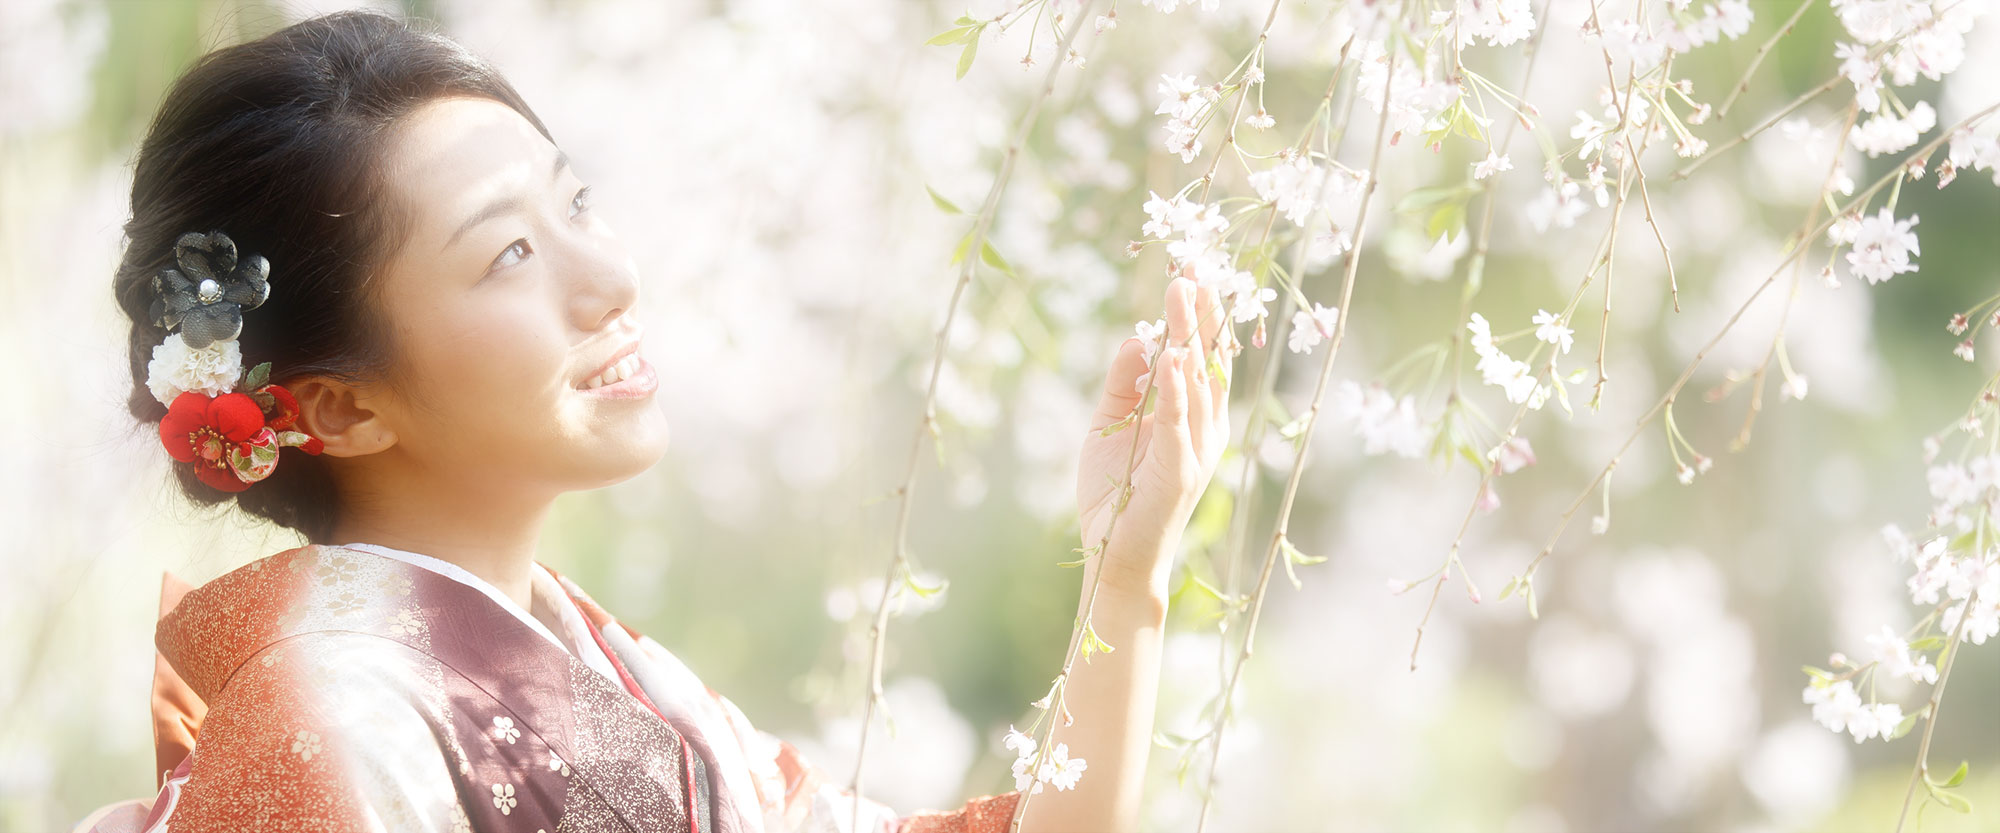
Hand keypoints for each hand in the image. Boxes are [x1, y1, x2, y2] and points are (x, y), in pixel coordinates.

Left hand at [1075, 276, 1229, 597]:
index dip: (1197, 314)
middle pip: (1205, 357)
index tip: (1189, 268)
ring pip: (1197, 380)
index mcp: (1191, 417)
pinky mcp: (1180, 472)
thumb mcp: (1109, 426)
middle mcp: (1203, 429)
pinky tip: (1171, 354)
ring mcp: (1197, 450)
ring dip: (1188, 333)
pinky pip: (1177, 421)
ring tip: (1183, 290)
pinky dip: (1175, 388)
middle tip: (1192, 262)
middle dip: (1199, 310)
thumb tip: (1133, 340)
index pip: (1199, 356)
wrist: (1115, 559)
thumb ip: (1123, 385)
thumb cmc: (1115, 496)